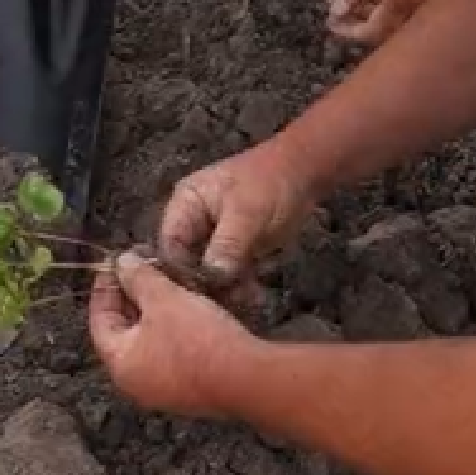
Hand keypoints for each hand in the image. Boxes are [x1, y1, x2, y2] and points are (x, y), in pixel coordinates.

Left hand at [87, 252, 252, 418]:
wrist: (247, 378)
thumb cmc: (198, 339)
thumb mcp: (164, 299)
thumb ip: (138, 278)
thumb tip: (122, 263)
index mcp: (121, 364)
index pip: (99, 320)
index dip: (106, 287)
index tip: (115, 264)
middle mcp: (137, 383)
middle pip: (125, 332)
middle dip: (133, 297)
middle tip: (142, 268)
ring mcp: (164, 390)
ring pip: (151, 341)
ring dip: (156, 311)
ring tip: (167, 282)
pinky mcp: (191, 390)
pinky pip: (173, 353)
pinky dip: (174, 329)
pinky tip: (188, 307)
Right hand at [158, 148, 312, 298]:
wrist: (305, 174)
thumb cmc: (271, 183)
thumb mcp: (248, 212)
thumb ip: (227, 244)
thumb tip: (212, 276)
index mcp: (186, 204)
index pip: (170, 245)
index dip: (181, 270)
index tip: (202, 291)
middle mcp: (194, 223)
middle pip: (187, 263)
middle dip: (207, 284)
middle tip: (229, 301)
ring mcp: (214, 238)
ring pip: (209, 273)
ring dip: (227, 289)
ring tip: (249, 298)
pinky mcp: (234, 251)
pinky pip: (230, 274)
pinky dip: (241, 286)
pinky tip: (256, 295)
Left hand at [325, 0, 475, 48]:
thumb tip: (339, 10)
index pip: (374, 32)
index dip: (350, 33)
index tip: (333, 22)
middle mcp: (424, 4)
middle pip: (391, 36)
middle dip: (363, 30)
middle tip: (343, 17)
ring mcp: (437, 0)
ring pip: (404, 27)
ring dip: (379, 22)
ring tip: (357, 7)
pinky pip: (416, 14)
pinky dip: (395, 12)